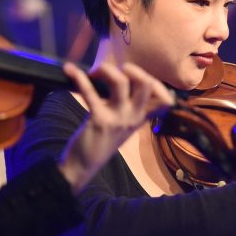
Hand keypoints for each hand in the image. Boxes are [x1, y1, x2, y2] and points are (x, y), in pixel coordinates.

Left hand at [58, 62, 174, 192]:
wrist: (84, 165)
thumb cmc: (102, 141)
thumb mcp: (123, 125)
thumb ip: (129, 107)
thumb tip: (124, 79)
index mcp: (141, 118)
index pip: (165, 100)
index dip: (157, 83)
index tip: (140, 80)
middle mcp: (134, 118)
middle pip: (146, 84)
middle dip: (133, 69)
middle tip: (118, 70)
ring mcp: (118, 119)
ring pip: (121, 83)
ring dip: (107, 70)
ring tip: (95, 72)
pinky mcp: (99, 120)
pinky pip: (91, 93)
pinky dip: (79, 78)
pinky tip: (70, 71)